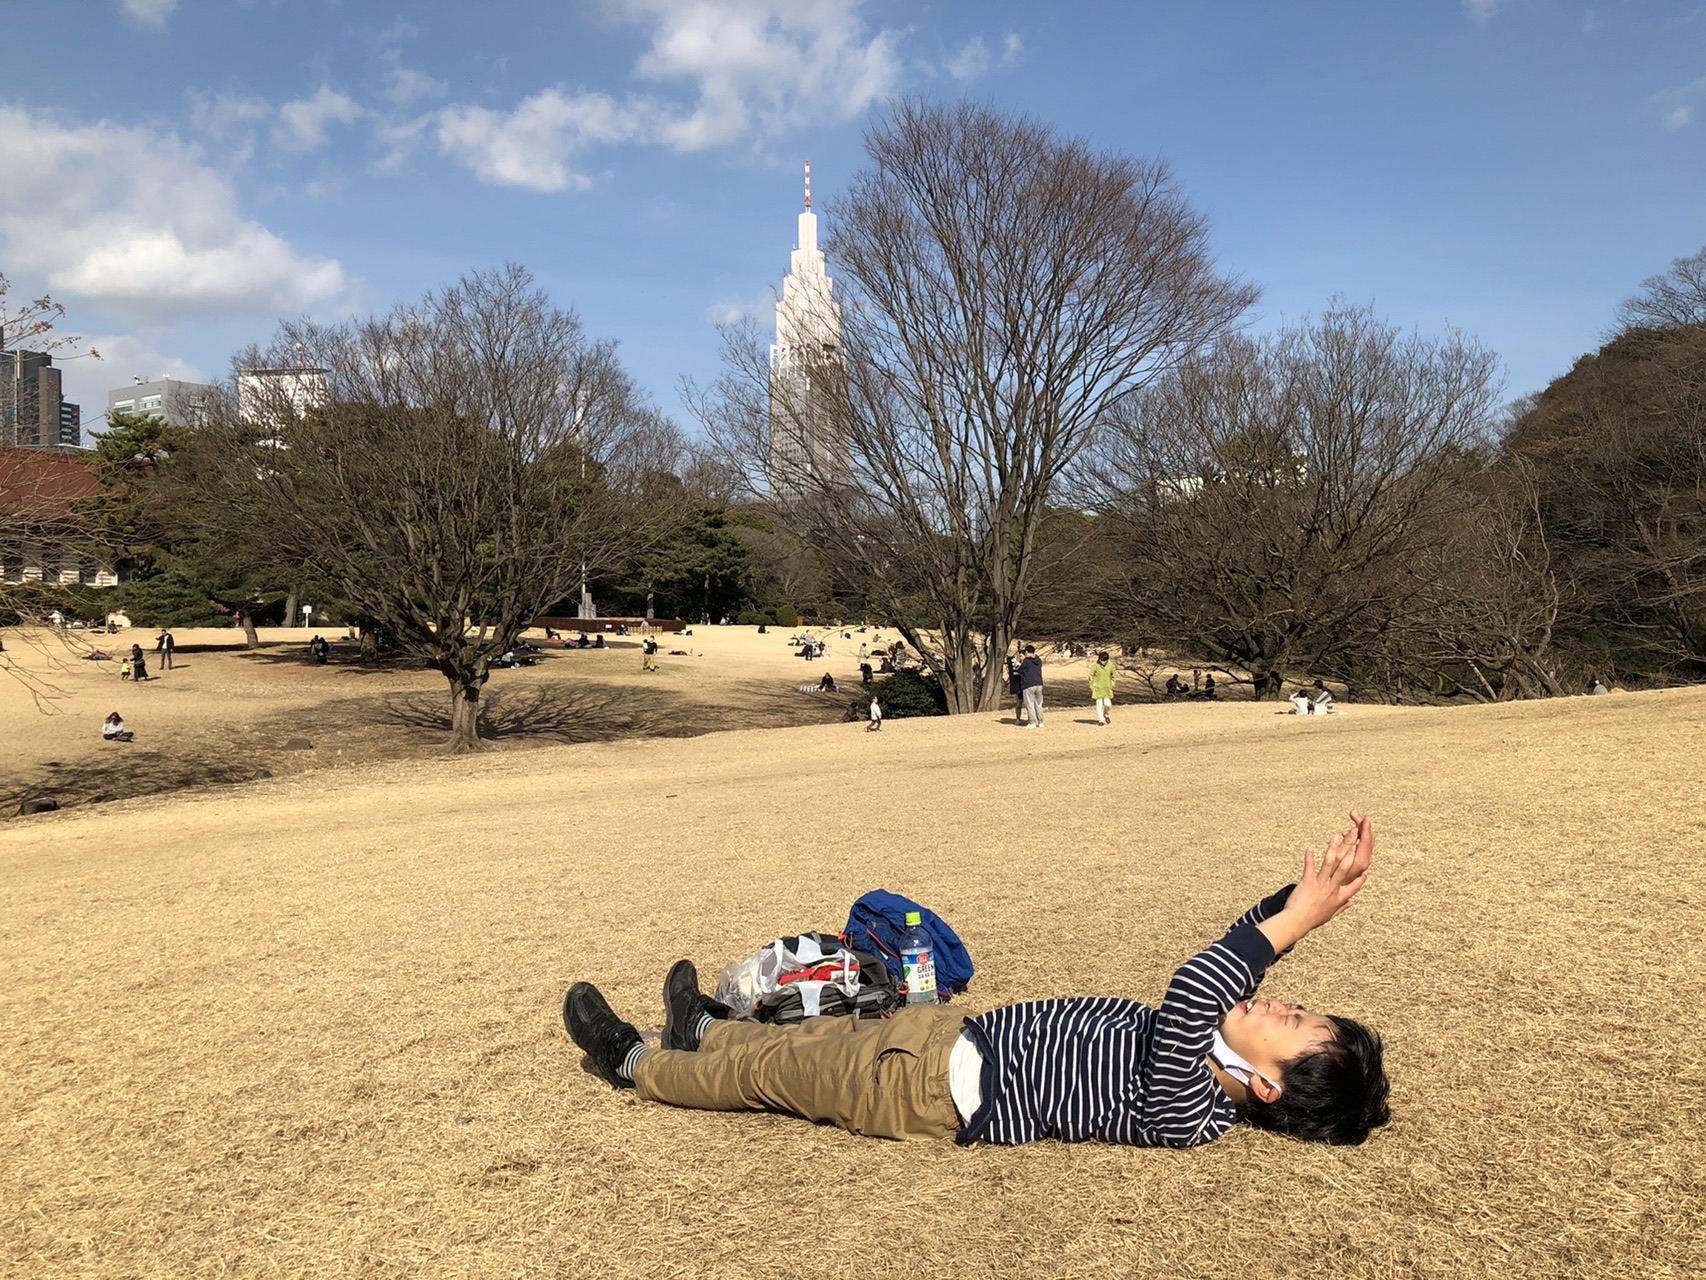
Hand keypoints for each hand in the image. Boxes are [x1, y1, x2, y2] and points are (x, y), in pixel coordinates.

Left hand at [1290, 811, 1373, 927]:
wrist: (1297, 922)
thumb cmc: (1312, 919)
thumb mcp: (1330, 914)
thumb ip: (1342, 907)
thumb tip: (1351, 903)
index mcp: (1339, 898)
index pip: (1354, 887)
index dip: (1361, 878)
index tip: (1367, 869)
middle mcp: (1332, 889)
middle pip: (1345, 869)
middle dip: (1351, 854)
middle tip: (1356, 843)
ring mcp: (1321, 884)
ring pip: (1330, 864)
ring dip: (1333, 849)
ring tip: (1336, 837)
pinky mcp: (1308, 882)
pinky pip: (1310, 866)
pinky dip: (1309, 856)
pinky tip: (1310, 847)